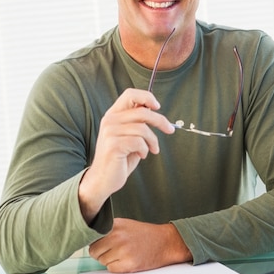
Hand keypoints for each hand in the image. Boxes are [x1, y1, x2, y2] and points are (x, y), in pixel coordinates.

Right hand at [78, 88, 173, 221]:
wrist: (103, 179)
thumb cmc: (119, 157)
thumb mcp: (129, 135)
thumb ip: (137, 122)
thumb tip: (155, 111)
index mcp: (113, 114)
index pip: (130, 94)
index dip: (146, 97)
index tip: (158, 106)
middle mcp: (110, 120)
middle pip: (142, 112)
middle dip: (160, 121)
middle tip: (170, 129)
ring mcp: (110, 132)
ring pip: (143, 129)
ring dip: (153, 141)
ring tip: (151, 149)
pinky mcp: (114, 144)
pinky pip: (139, 142)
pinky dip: (145, 150)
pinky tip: (141, 155)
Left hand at [88, 218, 191, 272]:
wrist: (165, 242)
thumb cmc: (145, 234)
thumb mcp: (125, 224)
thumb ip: (108, 230)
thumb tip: (88, 239)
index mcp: (115, 225)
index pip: (92, 237)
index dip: (95, 242)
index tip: (98, 244)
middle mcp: (117, 236)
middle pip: (94, 251)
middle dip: (100, 253)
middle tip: (113, 251)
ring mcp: (123, 250)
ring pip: (102, 261)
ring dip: (109, 260)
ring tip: (123, 254)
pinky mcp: (128, 264)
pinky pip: (111, 269)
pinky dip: (117, 268)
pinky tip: (127, 260)